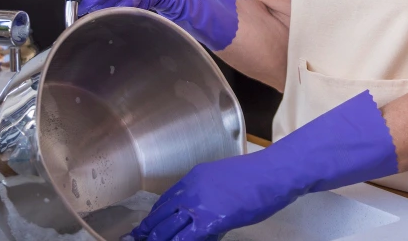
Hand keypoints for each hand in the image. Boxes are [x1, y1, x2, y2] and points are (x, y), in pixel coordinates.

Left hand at [129, 91, 398, 240]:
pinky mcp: (211, 218)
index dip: (151, 220)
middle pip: (161, 216)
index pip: (164, 203)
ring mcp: (200, 204)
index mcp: (194, 179)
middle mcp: (192, 189)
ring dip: (155, 238)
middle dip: (146, 232)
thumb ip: (207, 193)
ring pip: (168, 228)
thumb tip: (199, 212)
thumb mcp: (224, 180)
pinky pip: (185, 236)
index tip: (141, 230)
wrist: (274, 173)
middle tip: (133, 240)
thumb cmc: (256, 177)